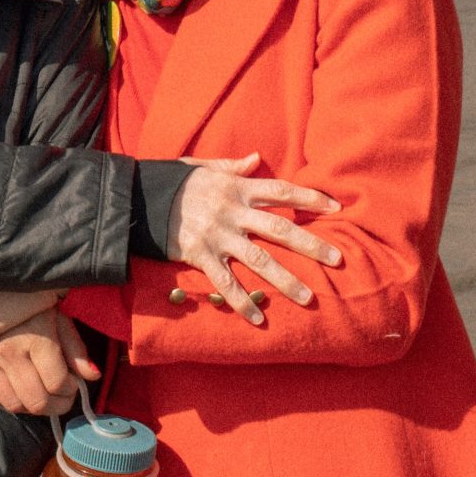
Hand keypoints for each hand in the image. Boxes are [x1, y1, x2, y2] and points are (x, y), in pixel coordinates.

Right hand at [0, 310, 99, 415]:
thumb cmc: (29, 309)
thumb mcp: (58, 319)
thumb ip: (76, 349)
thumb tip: (94, 376)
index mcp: (35, 339)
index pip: (58, 383)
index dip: (71, 389)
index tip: (73, 383)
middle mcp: (10, 354)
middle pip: (38, 401)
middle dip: (57, 404)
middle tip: (62, 396)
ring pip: (17, 406)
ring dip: (36, 407)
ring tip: (45, 394)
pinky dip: (15, 402)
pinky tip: (24, 389)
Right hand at [170, 152, 343, 324]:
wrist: (138, 198)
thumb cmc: (174, 181)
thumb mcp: (204, 167)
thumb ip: (233, 166)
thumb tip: (257, 158)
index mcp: (237, 188)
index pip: (281, 191)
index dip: (310, 196)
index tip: (336, 206)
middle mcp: (232, 212)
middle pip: (280, 228)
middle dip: (311, 244)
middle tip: (338, 259)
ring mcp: (218, 236)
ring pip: (259, 260)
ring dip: (285, 280)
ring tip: (309, 297)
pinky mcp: (200, 256)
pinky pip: (225, 283)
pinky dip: (241, 302)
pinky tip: (258, 318)